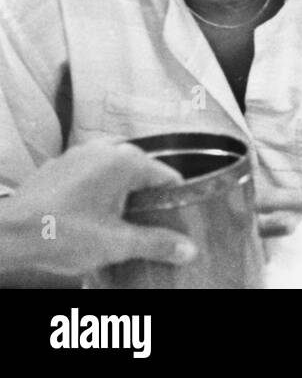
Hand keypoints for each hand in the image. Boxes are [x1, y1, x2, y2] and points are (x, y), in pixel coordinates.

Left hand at [0, 141, 194, 278]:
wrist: (6, 237)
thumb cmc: (61, 235)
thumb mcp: (116, 245)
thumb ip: (157, 243)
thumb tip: (189, 249)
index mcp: (127, 160)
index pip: (168, 177)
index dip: (173, 202)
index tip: (171, 223)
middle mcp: (107, 148)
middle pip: (141, 172)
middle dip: (144, 199)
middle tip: (140, 228)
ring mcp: (80, 153)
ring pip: (114, 171)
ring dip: (119, 193)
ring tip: (113, 224)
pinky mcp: (59, 165)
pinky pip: (90, 173)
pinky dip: (95, 190)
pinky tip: (86, 216)